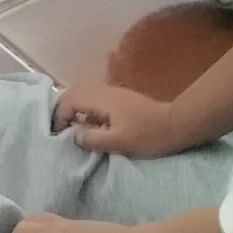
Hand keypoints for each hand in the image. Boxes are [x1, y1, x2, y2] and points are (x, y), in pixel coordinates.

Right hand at [49, 84, 176, 158]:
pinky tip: (87, 122)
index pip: (69, 101)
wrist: (174, 124)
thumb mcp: (120, 142)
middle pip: (72, 91)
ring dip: (71, 106)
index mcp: (101, 99)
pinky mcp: (117, 97)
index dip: (58, 118)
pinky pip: (91, 95)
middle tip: (59, 129)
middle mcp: (103, 90)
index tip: (58, 136)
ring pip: (81, 91)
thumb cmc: (148, 135)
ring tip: (69, 126)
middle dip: (61, 108)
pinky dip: (82, 106)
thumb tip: (73, 135)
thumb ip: (94, 139)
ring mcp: (111, 92)